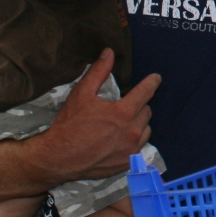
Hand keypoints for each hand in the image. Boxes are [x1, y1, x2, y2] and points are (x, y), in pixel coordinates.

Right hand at [33, 52, 159, 181]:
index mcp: (124, 112)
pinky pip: (139, 148)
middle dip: (138, 106)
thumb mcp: (82, 94)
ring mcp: (132, 149)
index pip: (146, 92)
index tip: (156, 78)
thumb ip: (98, 72)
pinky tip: (120, 141)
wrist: (59, 158)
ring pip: (146, 130)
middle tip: (124, 106)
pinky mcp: (128, 163)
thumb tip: (109, 53)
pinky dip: (133, 141)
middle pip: (146, 112)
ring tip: (122, 124)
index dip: (152, 82)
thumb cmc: (70, 125)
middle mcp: (132, 131)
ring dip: (138, 124)